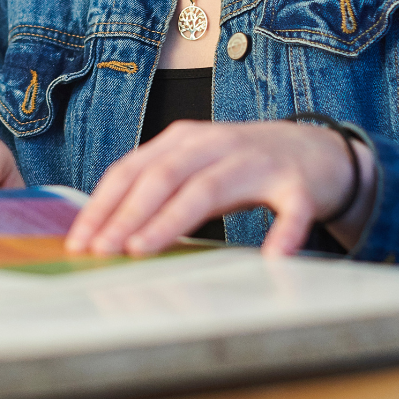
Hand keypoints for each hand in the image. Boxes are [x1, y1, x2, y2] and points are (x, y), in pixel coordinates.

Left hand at [64, 120, 373, 257]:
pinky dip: (283, 233)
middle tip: (101, 250)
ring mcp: (258, 162)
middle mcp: (216, 145)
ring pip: (210, 189)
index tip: (79, 240)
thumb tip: (104, 229)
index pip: (133, 169)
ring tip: (144, 249)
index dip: (103, 204)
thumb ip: (158, 188)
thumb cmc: (244, 166)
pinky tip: (272, 258)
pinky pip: (291, 211)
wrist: (319, 151)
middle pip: (163, 177)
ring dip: (173, 220)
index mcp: (184, 140)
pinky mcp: (299, 185)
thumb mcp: (195, 166)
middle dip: (127, 214)